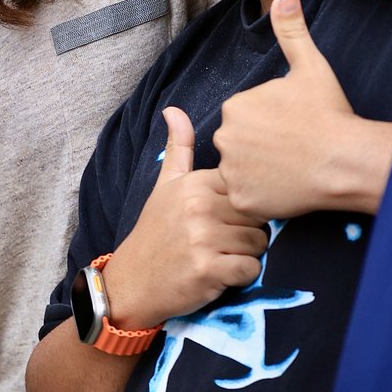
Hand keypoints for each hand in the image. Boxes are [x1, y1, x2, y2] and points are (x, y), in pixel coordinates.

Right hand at [104, 107, 266, 329]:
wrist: (133, 282)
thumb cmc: (155, 232)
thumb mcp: (165, 186)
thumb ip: (178, 147)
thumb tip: (173, 109)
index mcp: (195, 184)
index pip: (247, 188)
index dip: (241, 206)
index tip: (224, 217)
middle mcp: (200, 207)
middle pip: (258, 217)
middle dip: (247, 233)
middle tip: (221, 241)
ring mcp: (204, 239)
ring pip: (259, 244)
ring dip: (245, 256)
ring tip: (219, 256)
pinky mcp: (209, 270)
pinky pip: (251, 270)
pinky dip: (241, 277)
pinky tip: (219, 275)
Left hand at [215, 0, 391, 216]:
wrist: (346, 161)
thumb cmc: (329, 114)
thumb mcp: (310, 66)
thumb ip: (292, 31)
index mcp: (235, 105)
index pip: (245, 117)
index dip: (270, 124)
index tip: (292, 127)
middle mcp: (225, 137)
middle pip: (239, 144)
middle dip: (261, 148)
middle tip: (293, 150)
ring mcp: (232, 171)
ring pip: (242, 172)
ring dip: (260, 172)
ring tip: (290, 170)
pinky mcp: (244, 199)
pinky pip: (247, 199)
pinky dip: (262, 197)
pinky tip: (286, 188)